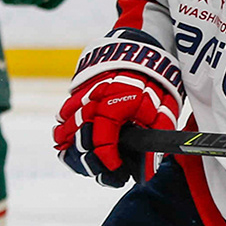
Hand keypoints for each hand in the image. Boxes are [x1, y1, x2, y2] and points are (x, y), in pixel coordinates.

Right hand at [54, 37, 184, 186]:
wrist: (140, 51)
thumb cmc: (154, 83)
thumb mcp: (163, 111)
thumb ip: (154, 142)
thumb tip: (147, 173)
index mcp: (113, 104)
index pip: (102, 144)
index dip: (110, 165)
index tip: (120, 174)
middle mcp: (90, 101)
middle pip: (78, 144)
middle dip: (93, 165)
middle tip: (110, 174)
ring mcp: (78, 98)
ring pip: (64, 135)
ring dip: (77, 154)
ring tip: (96, 163)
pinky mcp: (73, 96)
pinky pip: (62, 122)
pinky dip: (68, 139)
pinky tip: (85, 148)